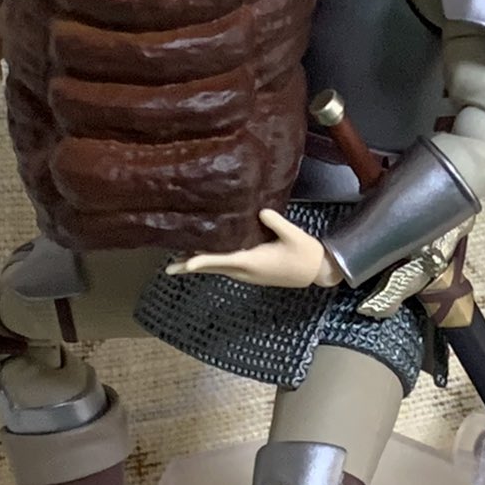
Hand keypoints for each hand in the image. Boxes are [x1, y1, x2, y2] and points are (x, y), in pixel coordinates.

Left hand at [164, 209, 345, 288]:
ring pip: (218, 269)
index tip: (186, 264)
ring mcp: (248, 273)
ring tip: (178, 261)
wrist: (316, 272)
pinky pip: (226, 267)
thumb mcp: (293, 235)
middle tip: (168, 268)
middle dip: (191, 267)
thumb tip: (259, 211)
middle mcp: (246, 270)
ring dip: (199, 265)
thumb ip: (276, 222)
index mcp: (253, 261)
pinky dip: (212, 262)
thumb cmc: (305, 254)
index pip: (222, 261)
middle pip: (213, 268)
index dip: (202, 261)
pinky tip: (204, 255)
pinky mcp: (251, 271)